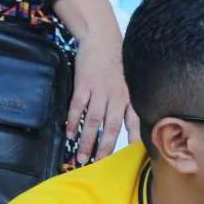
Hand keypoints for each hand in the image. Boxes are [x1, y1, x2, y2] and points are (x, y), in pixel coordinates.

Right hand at [66, 29, 134, 165]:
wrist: (101, 37)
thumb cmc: (117, 61)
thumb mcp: (130, 80)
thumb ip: (130, 102)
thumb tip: (133, 126)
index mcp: (130, 96)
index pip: (133, 124)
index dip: (132, 143)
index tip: (129, 160)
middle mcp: (116, 96)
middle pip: (111, 128)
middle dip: (105, 149)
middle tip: (98, 166)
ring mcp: (99, 90)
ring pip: (94, 121)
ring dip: (87, 141)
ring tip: (81, 158)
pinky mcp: (83, 84)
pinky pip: (78, 107)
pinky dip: (74, 121)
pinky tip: (69, 134)